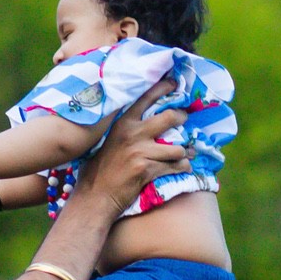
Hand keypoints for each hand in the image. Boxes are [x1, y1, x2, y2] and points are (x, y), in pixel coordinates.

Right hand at [71, 77, 188, 216]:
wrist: (95, 196)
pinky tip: (180, 168)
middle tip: (185, 122)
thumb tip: (146, 121)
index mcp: (123, 123)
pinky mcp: (147, 169)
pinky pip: (175, 166)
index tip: (175, 83)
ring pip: (177, 148)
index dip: (164, 87)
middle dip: (182, 119)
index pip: (146, 97)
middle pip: (170, 117)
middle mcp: (132, 133)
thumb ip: (125, 129)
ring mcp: (140, 152)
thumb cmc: (100, 170)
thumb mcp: (108, 141)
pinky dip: (181, 168)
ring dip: (184, 153)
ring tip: (184, 155)